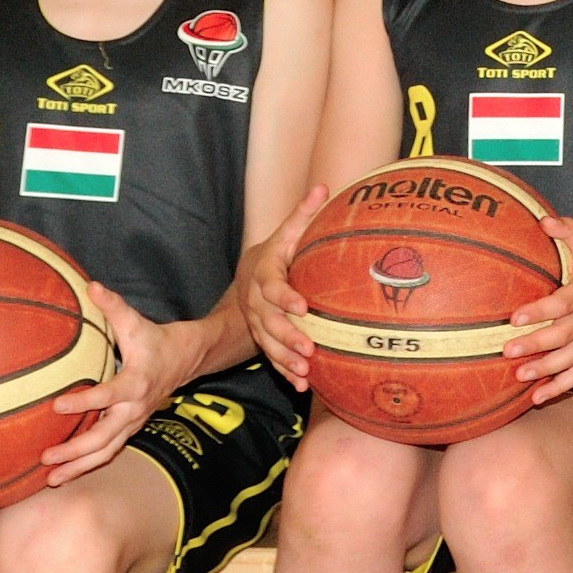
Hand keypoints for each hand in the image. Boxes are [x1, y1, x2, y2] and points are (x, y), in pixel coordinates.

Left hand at [36, 286, 194, 485]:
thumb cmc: (155, 339)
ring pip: (107, 450)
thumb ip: (112, 306)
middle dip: (76, 450)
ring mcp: (134, 421)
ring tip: (51, 480)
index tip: (58, 406)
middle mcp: (135, 408)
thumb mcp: (136, 322)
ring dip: (79, 466)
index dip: (85, 402)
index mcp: (136, 383)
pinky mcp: (131, 427)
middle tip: (47, 457)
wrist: (187, 359)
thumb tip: (90, 285)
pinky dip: (88, 464)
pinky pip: (109, 450)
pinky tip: (65, 473)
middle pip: (106, 437)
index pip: (108, 396)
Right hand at [243, 184, 329, 387]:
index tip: (303, 306)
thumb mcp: (287, 232)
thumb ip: (303, 214)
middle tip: (309, 350)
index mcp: (264, 274)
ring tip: (305, 373)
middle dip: (288, 337)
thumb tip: (323, 186)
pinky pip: (271, 357)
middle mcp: (257, 301)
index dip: (286, 296)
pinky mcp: (263, 337)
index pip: (273, 286)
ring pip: (268, 344)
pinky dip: (284, 372)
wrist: (249, 274)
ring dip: (285, 360)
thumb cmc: (278, 251)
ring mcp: (257, 322)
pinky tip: (301, 386)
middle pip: (269, 321)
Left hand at [513, 216, 572, 399]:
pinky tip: (538, 397)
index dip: (541, 310)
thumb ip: (567, 230)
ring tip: (519, 375)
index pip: (564, 302)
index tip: (515, 318)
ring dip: (546, 368)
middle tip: (508, 351)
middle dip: (537, 344)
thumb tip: (542, 221)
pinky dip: (561, 385)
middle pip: (566, 334)